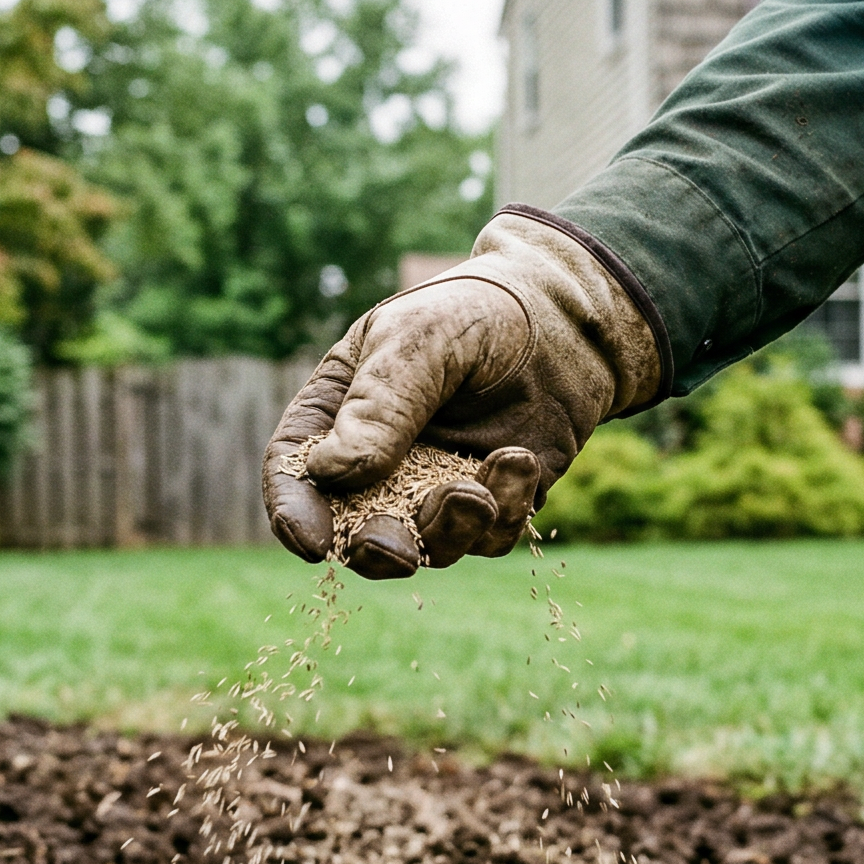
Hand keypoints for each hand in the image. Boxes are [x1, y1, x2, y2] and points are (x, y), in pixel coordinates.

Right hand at [261, 209, 662, 577]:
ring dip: (450, 530)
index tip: (312, 544)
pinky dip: (504, 511)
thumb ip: (378, 404)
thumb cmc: (477, 311)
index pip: (295, 470)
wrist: (569, 315)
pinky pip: (490, 536)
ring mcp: (437, 487)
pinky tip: (522, 461)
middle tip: (403, 552)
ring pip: (429, 546)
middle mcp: (381, 460)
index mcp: (338, 411)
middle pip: (356, 528)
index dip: (294, 512)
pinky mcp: (495, 503)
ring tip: (477, 490)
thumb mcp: (418, 339)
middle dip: (377, 548)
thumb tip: (330, 473)